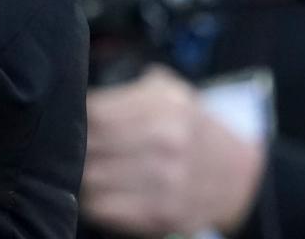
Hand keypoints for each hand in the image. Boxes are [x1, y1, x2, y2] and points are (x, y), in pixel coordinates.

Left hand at [81, 66, 265, 236]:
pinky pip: (103, 208)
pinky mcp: (163, 215)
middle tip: (63, 146)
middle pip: (89, 146)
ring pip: (89, 179)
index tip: (64, 119)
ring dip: (76, 175)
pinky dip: (90, 200)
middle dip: (70, 147)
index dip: (72, 117)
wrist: (241, 178)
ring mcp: (166, 182)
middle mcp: (167, 143)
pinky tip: (94, 191)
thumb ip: (127, 88)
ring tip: (78, 168)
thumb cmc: (193, 129)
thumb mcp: (171, 93)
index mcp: (166, 107)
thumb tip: (75, 89)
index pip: (95, 112)